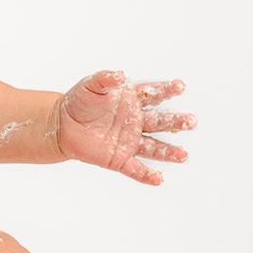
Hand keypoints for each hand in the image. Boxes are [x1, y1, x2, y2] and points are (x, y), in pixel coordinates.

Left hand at [56, 70, 195, 185]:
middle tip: (191, 121)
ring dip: (169, 151)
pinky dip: (147, 175)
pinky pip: (135, 169)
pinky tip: (158, 179)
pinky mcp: (119, 159)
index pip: (153, 95)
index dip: (167, 90)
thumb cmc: (78, 102)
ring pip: (153, 147)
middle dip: (175, 121)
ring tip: (183, 155)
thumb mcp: (90, 85)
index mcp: (131, 101)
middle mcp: (135, 122)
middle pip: (159, 122)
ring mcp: (129, 141)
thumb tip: (120, 74)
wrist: (62, 125)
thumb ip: (105, 79)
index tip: (180, 86)